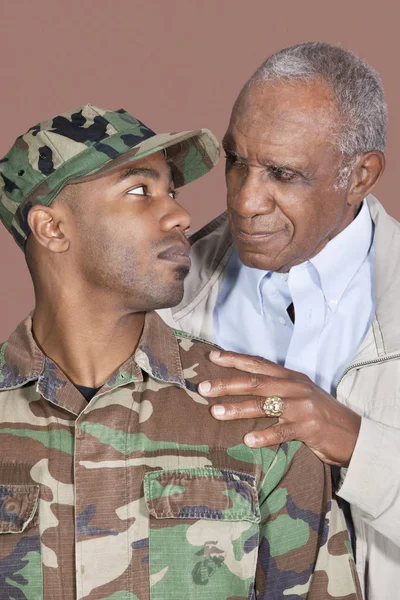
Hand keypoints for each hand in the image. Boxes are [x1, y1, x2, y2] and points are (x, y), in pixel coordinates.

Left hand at [198, 350, 360, 466]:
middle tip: (203, 388)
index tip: (212, 355)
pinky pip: (282, 431)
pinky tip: (247, 440)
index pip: (259, 363)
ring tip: (216, 412)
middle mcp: (295, 387)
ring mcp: (302, 407)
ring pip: (264, 405)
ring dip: (237, 409)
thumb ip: (277, 388)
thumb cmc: (321, 414)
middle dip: (227, 384)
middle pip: (255, 382)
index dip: (235, 359)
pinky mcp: (309, 427)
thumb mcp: (300, 393)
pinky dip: (264, 436)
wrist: (354, 434)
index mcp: (291, 376)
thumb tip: (244, 387)